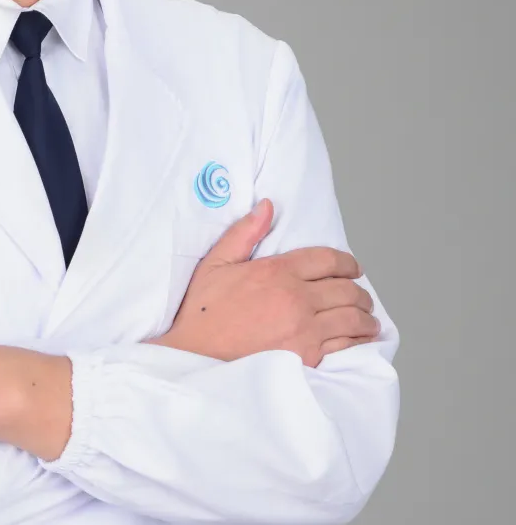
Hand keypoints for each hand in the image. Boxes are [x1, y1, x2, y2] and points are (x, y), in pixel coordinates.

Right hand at [153, 199, 379, 367]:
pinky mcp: (307, 357)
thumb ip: (244, 233)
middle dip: (358, 289)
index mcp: (277, 272)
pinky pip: (345, 345)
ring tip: (367, 316)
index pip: (327, 260)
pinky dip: (358, 339)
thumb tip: (267, 206)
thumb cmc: (203, 312)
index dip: (346, 262)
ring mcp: (305, 330)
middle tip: (360, 293)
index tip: (352, 267)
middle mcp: (297, 299)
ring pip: (352, 318)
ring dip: (365, 315)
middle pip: (345, 289)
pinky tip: (361, 337)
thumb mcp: (216, 263)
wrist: (197, 357)